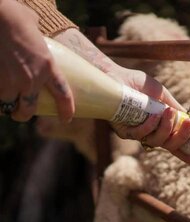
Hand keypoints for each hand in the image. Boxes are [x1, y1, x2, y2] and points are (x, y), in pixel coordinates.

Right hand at [0, 0, 73, 121]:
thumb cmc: (14, 16)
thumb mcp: (35, 31)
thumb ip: (36, 39)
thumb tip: (33, 27)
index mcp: (48, 66)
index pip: (63, 94)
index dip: (66, 109)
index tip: (66, 119)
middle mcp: (31, 79)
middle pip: (27, 109)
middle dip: (22, 114)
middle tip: (18, 112)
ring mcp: (10, 81)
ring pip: (6, 104)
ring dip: (4, 103)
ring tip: (3, 98)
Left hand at [109, 66, 189, 163]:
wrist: (118, 76)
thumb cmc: (139, 85)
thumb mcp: (163, 95)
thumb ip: (175, 108)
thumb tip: (188, 119)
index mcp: (160, 127)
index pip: (175, 144)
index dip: (186, 154)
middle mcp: (149, 133)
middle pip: (169, 145)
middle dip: (182, 136)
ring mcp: (137, 134)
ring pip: (156, 142)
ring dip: (166, 128)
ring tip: (167, 111)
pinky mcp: (124, 132)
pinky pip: (140, 135)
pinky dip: (149, 126)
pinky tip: (153, 114)